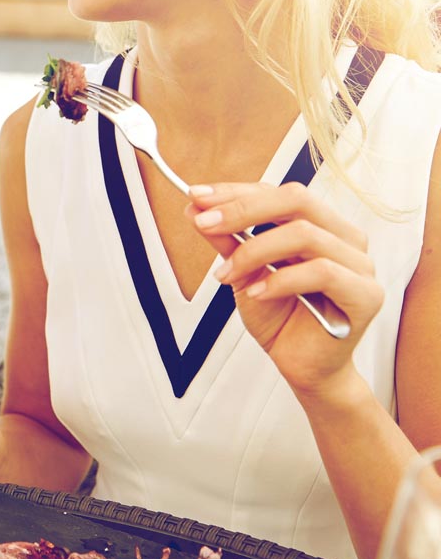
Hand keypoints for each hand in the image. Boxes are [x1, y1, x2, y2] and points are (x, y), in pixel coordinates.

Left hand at [187, 181, 383, 395]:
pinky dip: (280, 279)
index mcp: (321, 224)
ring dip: (254, 250)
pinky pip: (321, 272)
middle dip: (242, 210)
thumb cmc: (280, 317)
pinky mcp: (365, 294)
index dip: (236, 192)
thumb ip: (225, 240)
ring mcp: (360, 265)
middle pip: (296, 201)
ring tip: (227, 274)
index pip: (277, 193)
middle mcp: (345, 238)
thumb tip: (194, 208)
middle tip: (204, 223)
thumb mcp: (242, 272)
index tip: (197, 196)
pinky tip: (257, 292)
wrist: (301, 366)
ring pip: (304, 234)